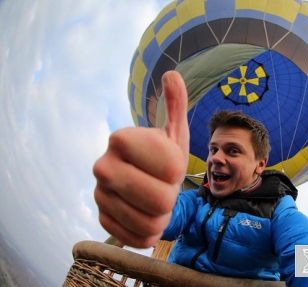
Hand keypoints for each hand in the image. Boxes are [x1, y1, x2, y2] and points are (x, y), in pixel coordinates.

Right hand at [93, 71, 188, 247]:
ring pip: (151, 222)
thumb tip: (172, 75)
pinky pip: (138, 238)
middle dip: (171, 196)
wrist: (140, 184)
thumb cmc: (162, 157)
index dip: (178, 169)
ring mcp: (99, 195)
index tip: (170, 165)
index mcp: (121, 138)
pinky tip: (145, 214)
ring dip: (162, 215)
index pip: (172, 166)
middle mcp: (103, 166)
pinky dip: (150, 231)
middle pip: (162, 199)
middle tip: (164, 187)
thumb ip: (175, 104)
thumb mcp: (174, 132)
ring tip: (155, 201)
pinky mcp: (102, 219)